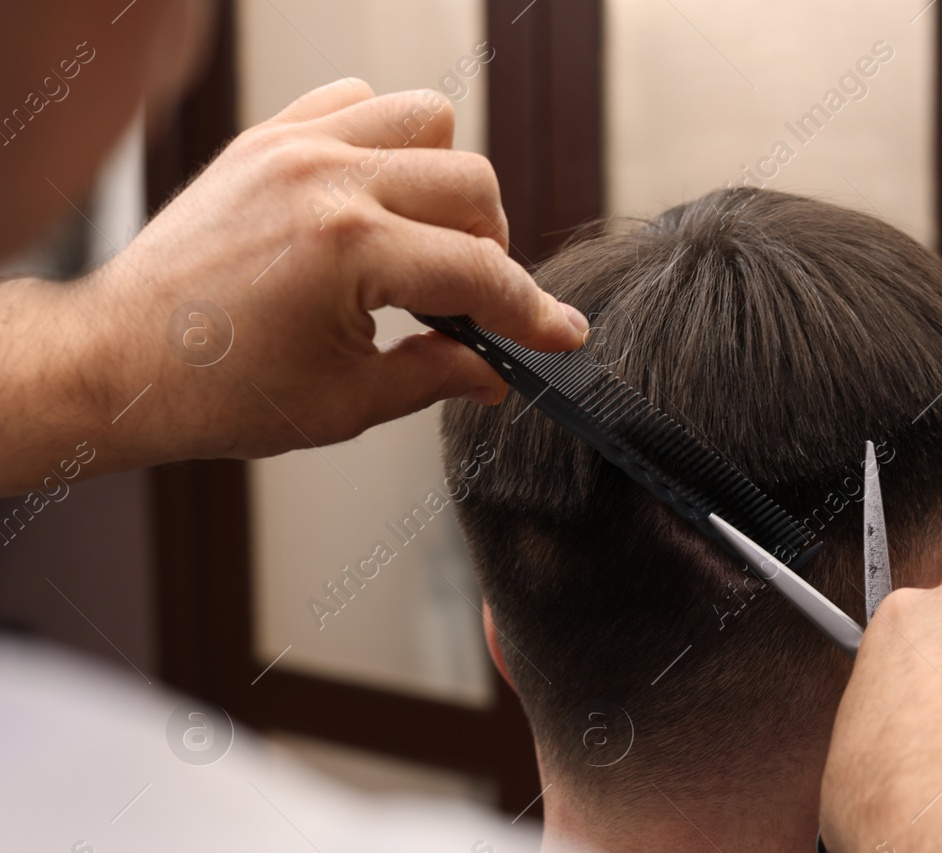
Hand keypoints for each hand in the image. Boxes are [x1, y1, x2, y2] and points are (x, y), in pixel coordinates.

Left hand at [2, 79, 586, 491]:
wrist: (118, 360)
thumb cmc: (215, 389)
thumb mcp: (346, 402)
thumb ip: (436, 377)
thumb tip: (495, 371)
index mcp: (348, 249)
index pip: (480, 272)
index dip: (533, 313)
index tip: (562, 335)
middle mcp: (324, 180)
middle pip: (470, 184)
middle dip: (492, 249)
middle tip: (470, 304)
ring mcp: (292, 147)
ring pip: (425, 120)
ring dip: (447, 181)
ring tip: (426, 239)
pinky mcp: (266, 138)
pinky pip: (357, 100)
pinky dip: (386, 141)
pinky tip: (377, 198)